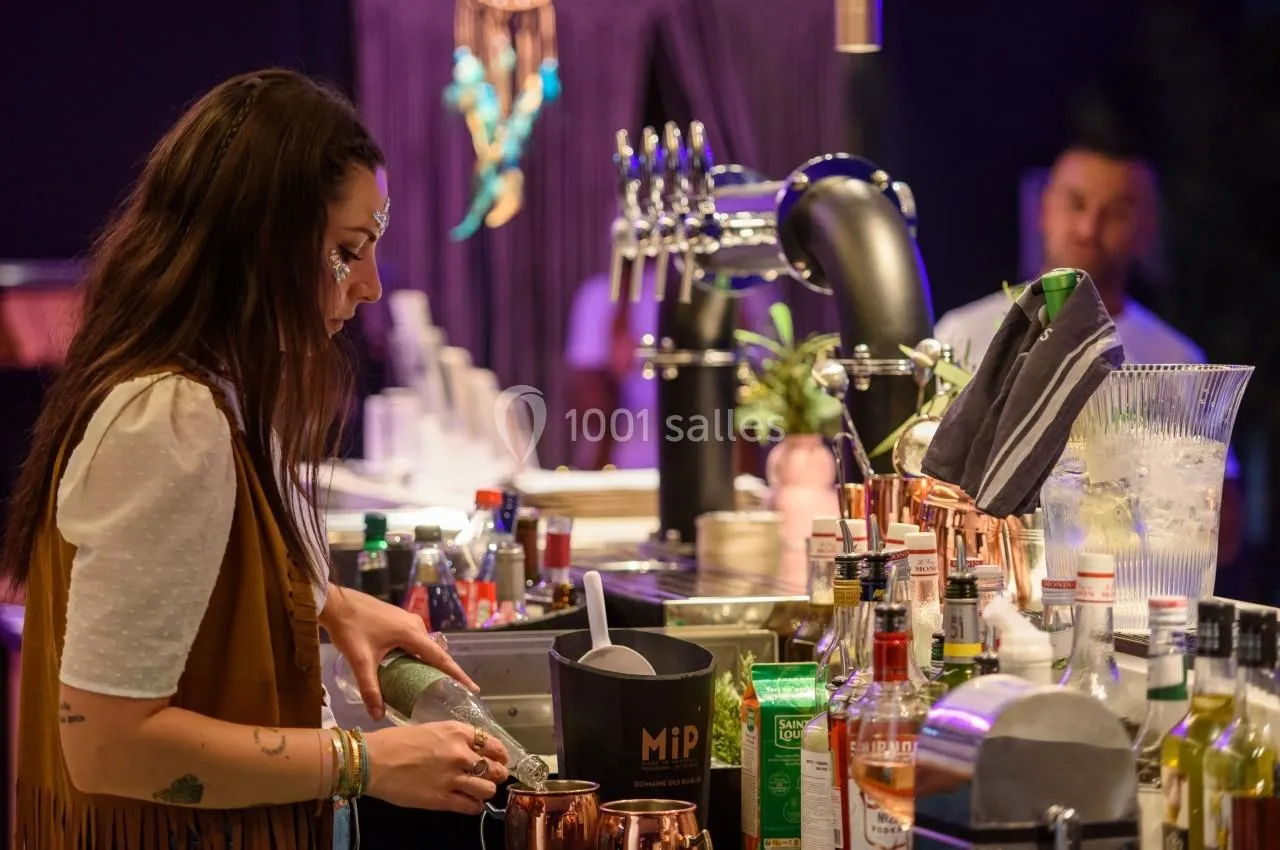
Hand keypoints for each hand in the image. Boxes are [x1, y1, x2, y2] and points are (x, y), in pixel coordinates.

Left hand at [322, 586, 478, 720]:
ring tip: (431, 684)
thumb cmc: (350, 629)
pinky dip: (417, 656)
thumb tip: (377, 716)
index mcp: (411, 634)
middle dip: (444, 672)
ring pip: (423, 647)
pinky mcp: (398, 620)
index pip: (441, 658)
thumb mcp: (360, 661)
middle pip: (435, 653)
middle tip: (451, 692)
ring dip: (428, 664)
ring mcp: (407, 620)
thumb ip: (370, 689)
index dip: (457, 674)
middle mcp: (415, 625)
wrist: (335, 603)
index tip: (473, 687)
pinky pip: (415, 641)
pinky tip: (410, 668)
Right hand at [364, 721, 509, 814]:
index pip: (494, 745)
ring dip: (486, 791)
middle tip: (491, 777)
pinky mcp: (442, 800)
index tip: (500, 759)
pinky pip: (472, 807)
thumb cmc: (396, 742)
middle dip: (496, 774)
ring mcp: (453, 778)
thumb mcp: (431, 729)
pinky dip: (475, 806)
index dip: (500, 755)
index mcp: (458, 732)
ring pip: (488, 789)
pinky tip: (470, 803)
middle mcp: (460, 754)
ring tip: (479, 791)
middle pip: (495, 768)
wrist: (373, 761)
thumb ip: (453, 739)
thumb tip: (469, 750)